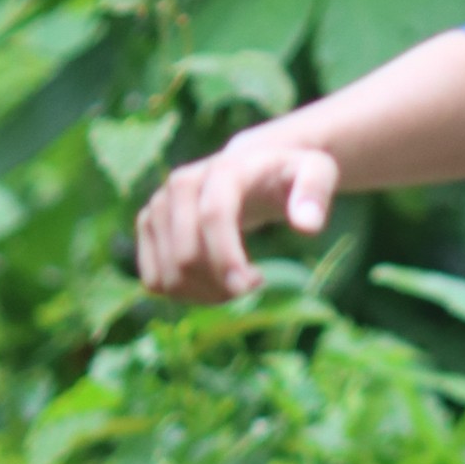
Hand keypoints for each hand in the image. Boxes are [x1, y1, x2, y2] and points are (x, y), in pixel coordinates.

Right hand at [136, 118, 338, 302]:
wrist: (251, 168)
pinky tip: (213, 283)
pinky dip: (184, 295)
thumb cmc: (287, 175)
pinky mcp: (148, 226)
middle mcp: (181, 184)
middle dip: (220, 286)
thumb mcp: (316, 172)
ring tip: (237, 283)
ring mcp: (159, 205)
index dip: (227, 257)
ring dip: (205, 295)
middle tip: (255, 284)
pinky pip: (154, 280)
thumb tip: (307, 226)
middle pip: (186, 254)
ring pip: (167, 274)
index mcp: (223, 169)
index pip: (213, 216)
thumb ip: (316, 191)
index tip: (253, 287)